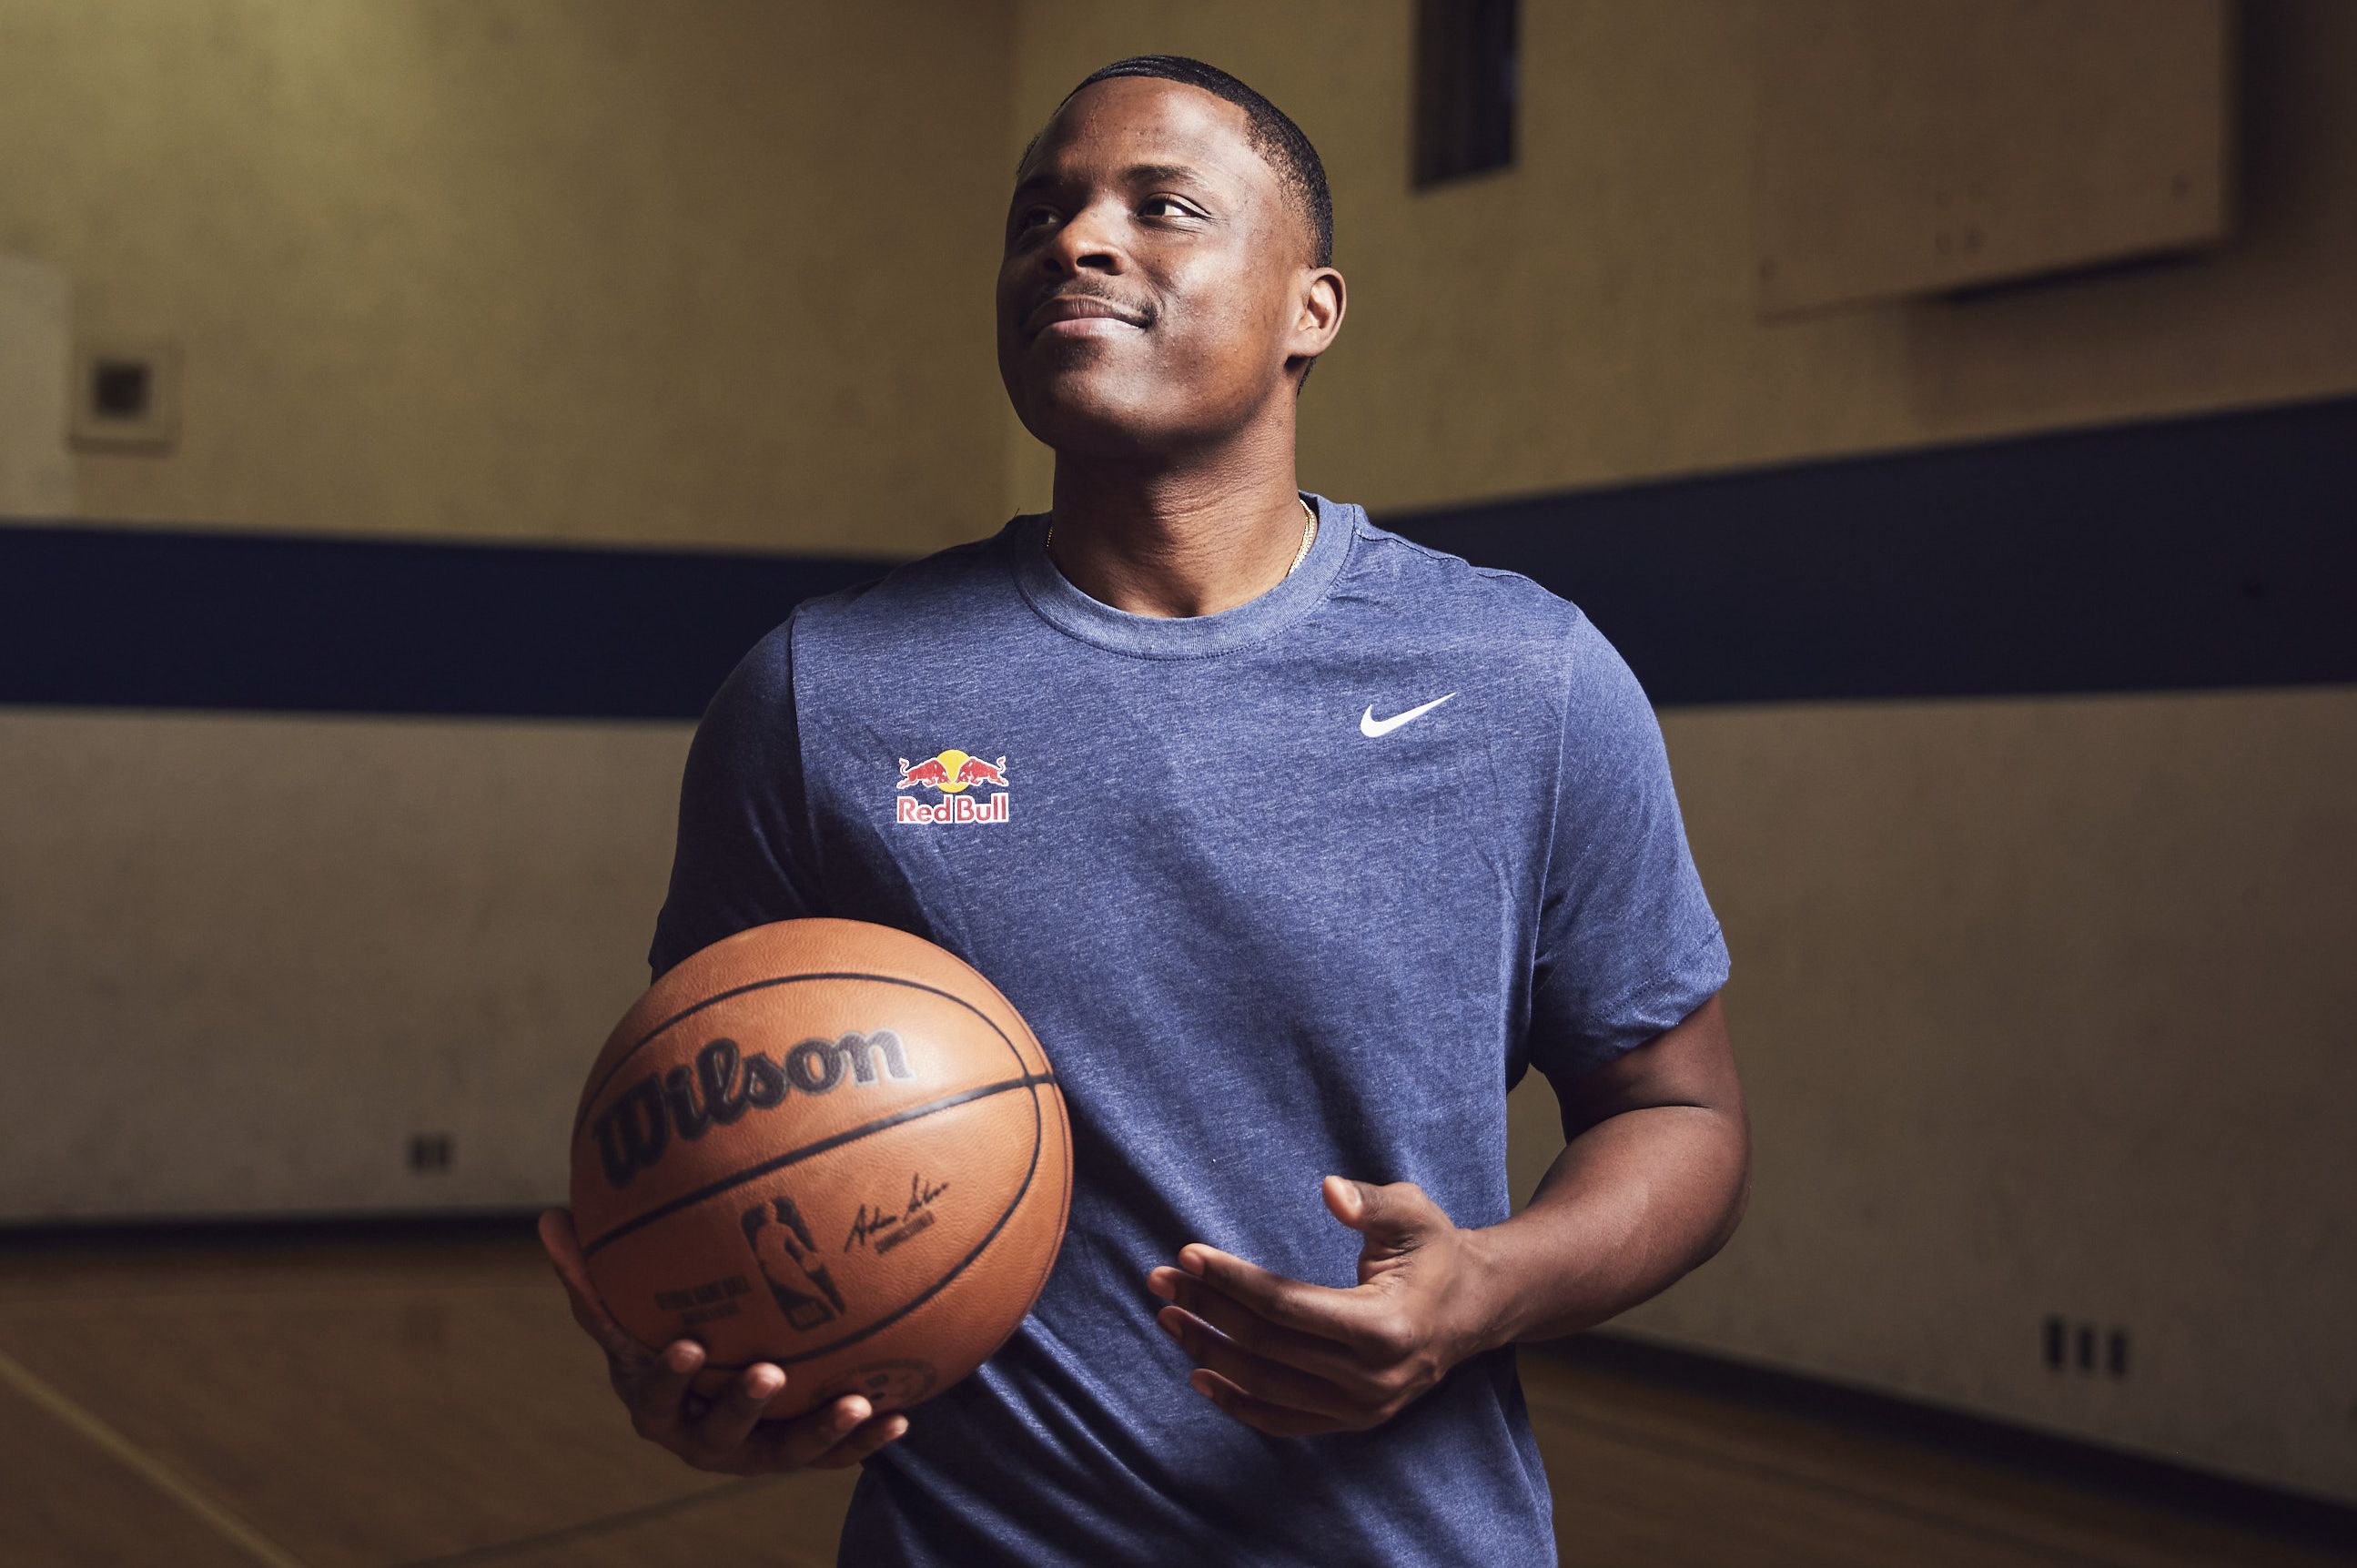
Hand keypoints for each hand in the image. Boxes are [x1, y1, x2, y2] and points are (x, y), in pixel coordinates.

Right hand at [537, 1208, 908, 1473]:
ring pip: (784, 1451)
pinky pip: (832, 1454)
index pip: (654, 1391)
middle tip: (769, 1372)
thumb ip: (592, 1273)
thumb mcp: (629, 1308)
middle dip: (743, 1406)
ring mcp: (751, 1450)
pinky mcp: (795, 1454)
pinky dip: (865, 1441)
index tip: (688, 1343)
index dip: (669, 1375)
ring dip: (820, 1431)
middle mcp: (701, 1434)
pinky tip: (902, 1415)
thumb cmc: (666, 1332)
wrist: (720, 1379)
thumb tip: (544, 1219)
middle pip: (719, 1431)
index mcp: (656, 1400)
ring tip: (857, 1402)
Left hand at [1144, 1176, 1492, 1436]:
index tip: (1187, 1255)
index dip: (1231, 1281)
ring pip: (1267, 1387)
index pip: (1286, 1306)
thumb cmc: (1435, 1251)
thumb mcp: (1413, 1213)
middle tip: (1160, 1280)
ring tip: (1169, 1317)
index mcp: (1385, 1328)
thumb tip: (1329, 1191)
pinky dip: (1238, 1402)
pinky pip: (1284, 1421)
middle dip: (1207, 1310)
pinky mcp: (1353, 1421)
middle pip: (1267, 1347)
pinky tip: (1201, 1375)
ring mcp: (1362, 1408)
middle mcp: (1372, 1380)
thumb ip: (1370, 1202)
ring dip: (1210, 1352)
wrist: (1475, 1308)